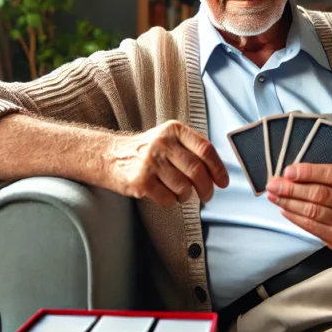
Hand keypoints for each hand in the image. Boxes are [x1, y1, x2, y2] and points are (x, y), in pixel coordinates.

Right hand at [107, 120, 228, 206]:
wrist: (108, 156)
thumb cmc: (145, 150)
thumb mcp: (168, 138)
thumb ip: (192, 149)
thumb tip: (218, 173)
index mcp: (174, 130)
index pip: (205, 149)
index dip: (218, 169)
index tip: (223, 182)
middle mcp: (162, 143)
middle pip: (197, 171)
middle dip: (207, 189)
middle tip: (207, 195)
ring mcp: (150, 162)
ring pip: (184, 187)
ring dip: (186, 196)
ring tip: (180, 193)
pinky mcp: (140, 181)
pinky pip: (168, 199)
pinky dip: (171, 201)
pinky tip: (164, 194)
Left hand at [265, 163, 331, 251]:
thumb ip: (326, 177)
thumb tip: (290, 175)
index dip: (309, 172)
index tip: (288, 171)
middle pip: (320, 194)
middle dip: (292, 188)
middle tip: (273, 184)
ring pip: (313, 211)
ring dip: (289, 203)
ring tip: (274, 196)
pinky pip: (311, 226)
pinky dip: (294, 217)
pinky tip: (283, 209)